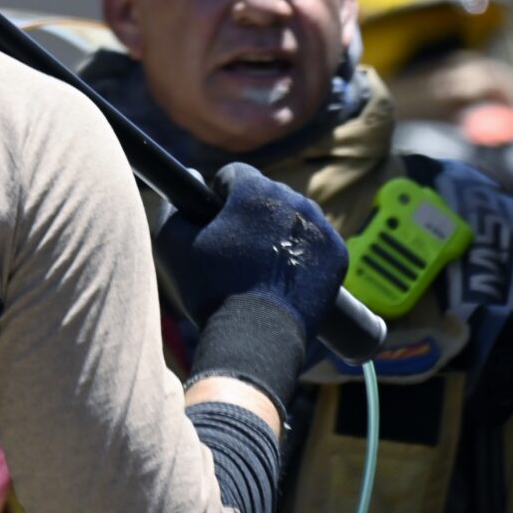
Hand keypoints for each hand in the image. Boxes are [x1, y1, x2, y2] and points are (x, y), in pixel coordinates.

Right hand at [156, 162, 346, 338]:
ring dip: (280, 231)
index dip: (220, 196)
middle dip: (253, 213)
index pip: (235, 175)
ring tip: (264, 266)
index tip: (217, 221)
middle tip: (239, 250)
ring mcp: (320, 226)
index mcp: (255, 190)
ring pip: (295, 217)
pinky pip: (318, 242)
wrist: (257, 337)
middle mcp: (293, 199)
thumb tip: (191, 175)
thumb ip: (173, 205)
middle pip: (268, 194)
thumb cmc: (212, 290)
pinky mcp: (338, 253)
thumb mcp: (175, 246)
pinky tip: (287, 275)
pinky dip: (304, 252)